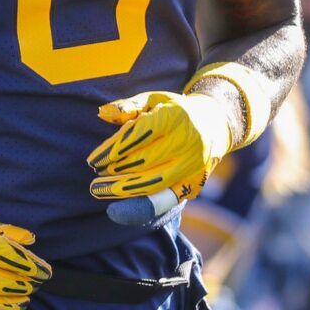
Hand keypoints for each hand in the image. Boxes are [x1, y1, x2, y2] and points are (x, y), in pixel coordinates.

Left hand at [87, 90, 236, 206]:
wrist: (215, 123)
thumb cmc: (175, 110)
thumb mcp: (154, 99)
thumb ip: (128, 106)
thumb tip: (102, 113)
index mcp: (176, 116)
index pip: (139, 134)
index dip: (113, 149)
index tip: (93, 160)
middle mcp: (188, 142)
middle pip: (144, 160)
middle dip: (115, 170)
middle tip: (95, 175)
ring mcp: (193, 165)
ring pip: (153, 183)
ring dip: (123, 189)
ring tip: (100, 190)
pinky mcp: (194, 184)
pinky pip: (165, 201)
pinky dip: (141, 207)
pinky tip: (119, 209)